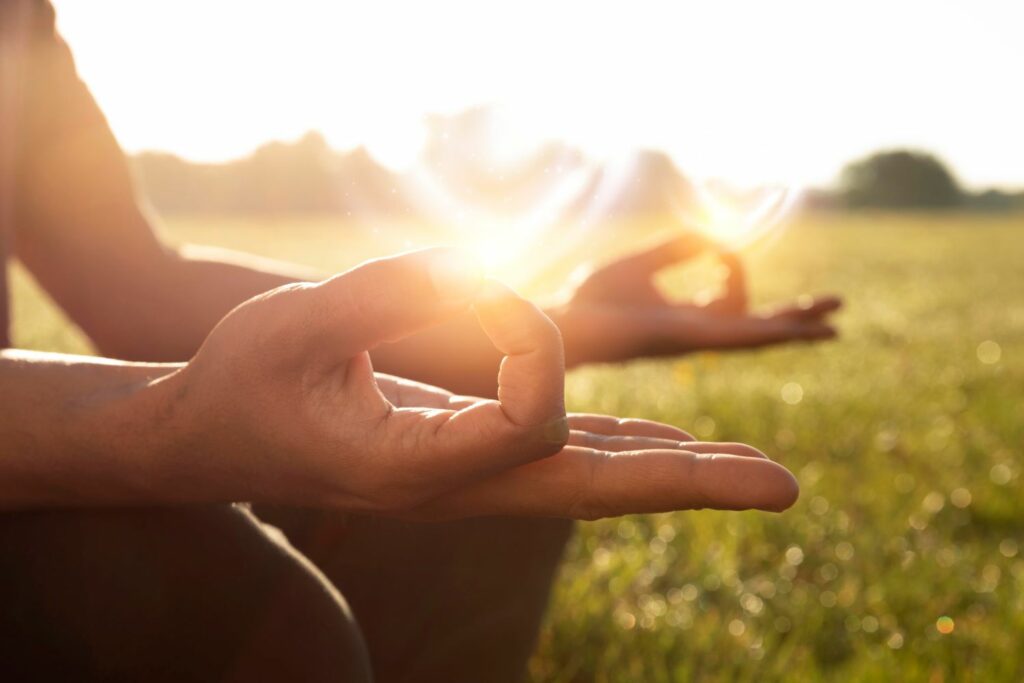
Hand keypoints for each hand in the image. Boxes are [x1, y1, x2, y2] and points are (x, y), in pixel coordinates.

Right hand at [151, 248, 795, 517]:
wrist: (208, 441)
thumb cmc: (239, 382)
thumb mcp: (296, 320)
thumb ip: (395, 290)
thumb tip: (490, 280)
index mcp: (413, 473)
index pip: (534, 417)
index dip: (529, 338)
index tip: (474, 287)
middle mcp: (454, 490)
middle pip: (597, 488)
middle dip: (693, 482)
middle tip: (787, 489)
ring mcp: (465, 482)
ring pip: (588, 479)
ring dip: (675, 471)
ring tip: (755, 473)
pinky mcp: (464, 460)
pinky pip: (560, 460)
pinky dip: (622, 450)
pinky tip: (664, 446)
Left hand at [555, 233, 841, 364]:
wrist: (568, 317)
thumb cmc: (593, 296)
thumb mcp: (642, 262)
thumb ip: (678, 248)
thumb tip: (714, 237)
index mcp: (688, 316)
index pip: (733, 298)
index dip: (730, 259)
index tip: (711, 243)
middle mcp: (699, 333)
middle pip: (758, 326)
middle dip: (794, 316)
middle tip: (836, 309)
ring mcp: (700, 340)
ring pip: (761, 335)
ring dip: (797, 326)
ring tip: (834, 323)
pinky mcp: (695, 340)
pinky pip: (746, 335)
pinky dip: (778, 331)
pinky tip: (808, 331)